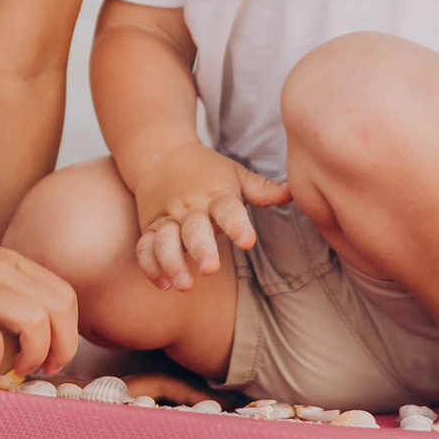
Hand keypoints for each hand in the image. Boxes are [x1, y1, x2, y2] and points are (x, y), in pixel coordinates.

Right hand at [0, 219, 80, 381]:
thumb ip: (5, 291)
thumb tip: (25, 337)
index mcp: (10, 261)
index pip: (65, 296)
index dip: (68, 333)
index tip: (52, 356)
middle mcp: (0, 270)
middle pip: (59, 310)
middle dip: (60, 349)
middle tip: (40, 369)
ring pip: (36, 323)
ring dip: (32, 357)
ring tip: (12, 370)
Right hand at [130, 151, 287, 293]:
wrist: (162, 153)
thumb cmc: (206, 170)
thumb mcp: (235, 175)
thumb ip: (262, 189)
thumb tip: (294, 193)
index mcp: (214, 195)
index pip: (227, 209)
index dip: (237, 225)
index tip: (247, 240)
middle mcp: (189, 207)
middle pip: (193, 228)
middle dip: (201, 248)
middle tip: (211, 268)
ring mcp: (167, 218)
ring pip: (164, 241)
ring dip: (172, 262)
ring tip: (185, 284)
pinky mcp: (150, 228)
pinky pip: (144, 248)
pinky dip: (150, 266)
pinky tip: (163, 284)